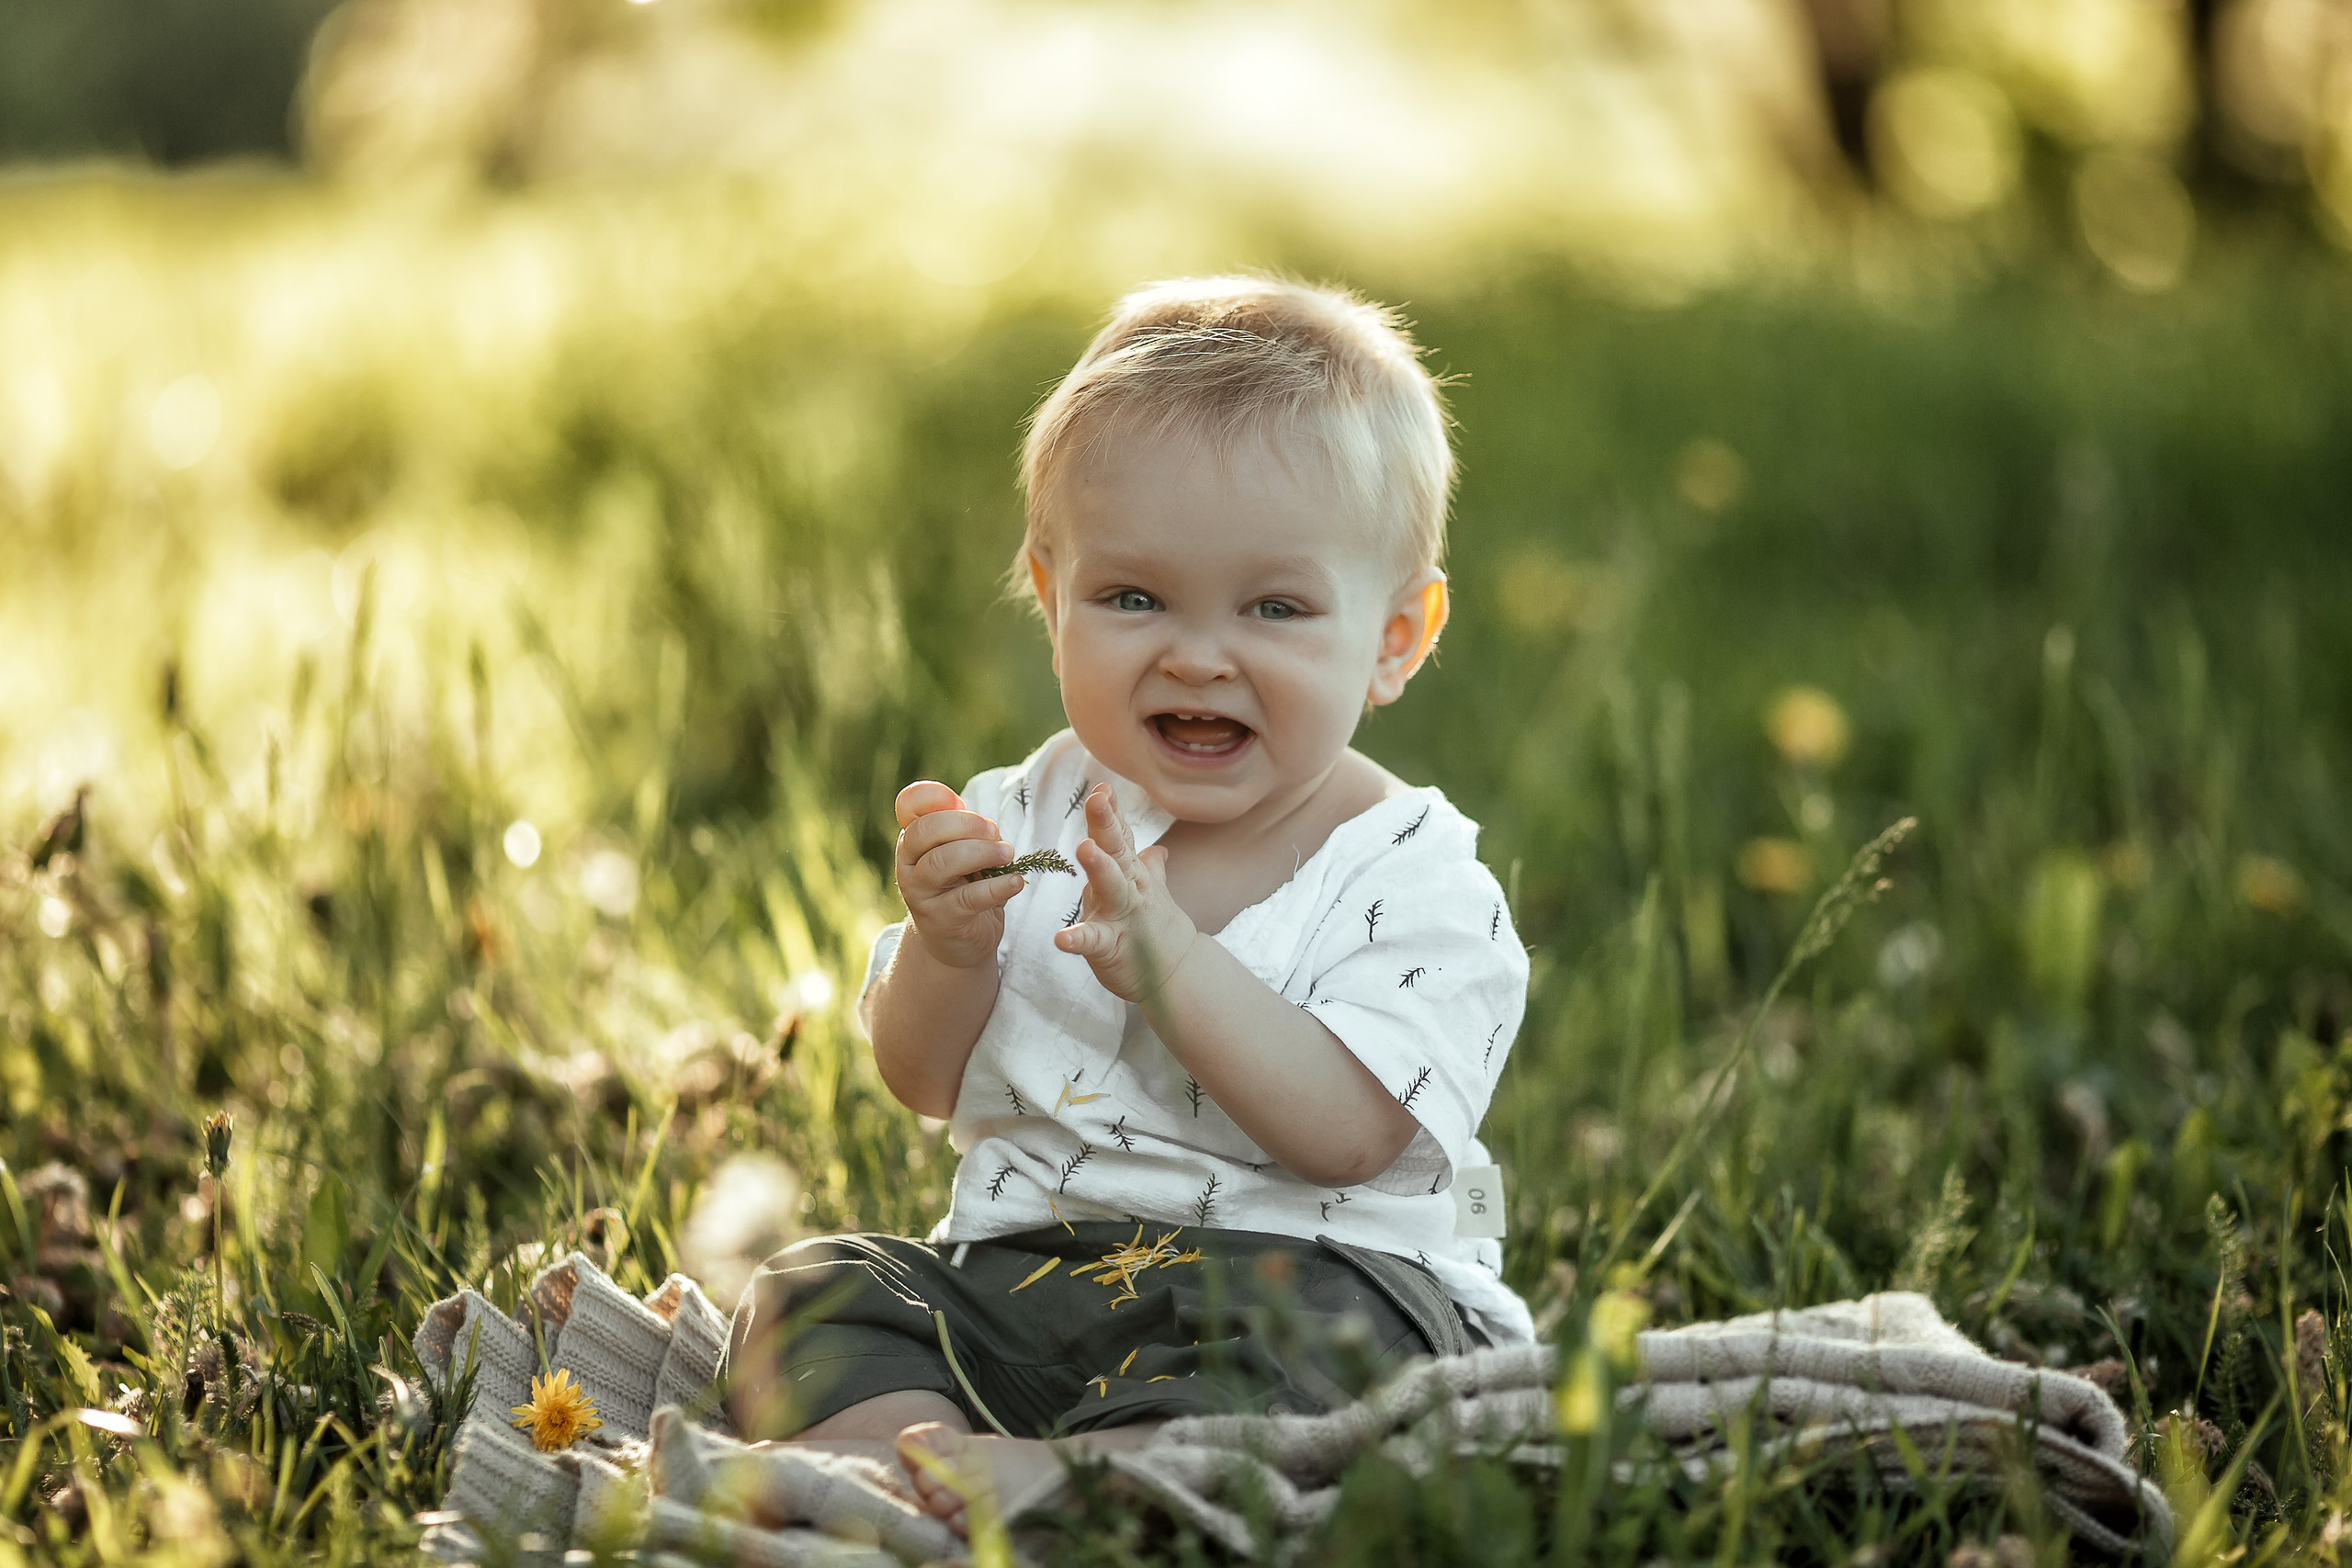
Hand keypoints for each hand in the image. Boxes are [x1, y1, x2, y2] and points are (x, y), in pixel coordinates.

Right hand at [894, 781, 1021, 968]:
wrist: (957, 941)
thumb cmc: (963, 888)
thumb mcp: (963, 854)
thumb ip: (969, 833)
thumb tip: (988, 826)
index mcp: (913, 839)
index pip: (908, 805)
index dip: (932, 796)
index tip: (961, 802)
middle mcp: (908, 863)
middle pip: (924, 831)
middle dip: (965, 824)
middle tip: (994, 831)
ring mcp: (920, 893)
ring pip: (942, 862)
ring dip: (981, 852)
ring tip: (1007, 854)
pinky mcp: (942, 919)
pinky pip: (969, 897)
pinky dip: (997, 886)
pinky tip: (1015, 881)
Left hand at [1055, 785, 1198, 1005]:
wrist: (1176, 973)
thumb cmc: (1157, 930)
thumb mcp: (1150, 893)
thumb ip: (1146, 867)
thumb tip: (1153, 848)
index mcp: (1131, 874)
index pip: (1120, 837)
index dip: (1112, 812)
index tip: (1103, 786)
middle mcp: (1129, 888)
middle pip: (1117, 851)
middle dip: (1106, 824)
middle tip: (1098, 798)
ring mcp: (1122, 916)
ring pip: (1111, 887)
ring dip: (1100, 867)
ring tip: (1085, 848)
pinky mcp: (1112, 948)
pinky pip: (1093, 941)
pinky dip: (1077, 939)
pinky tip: (1061, 938)